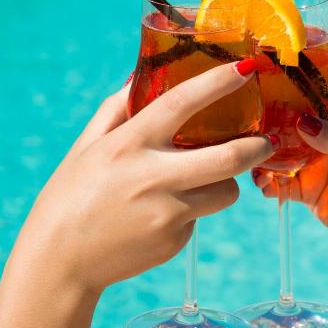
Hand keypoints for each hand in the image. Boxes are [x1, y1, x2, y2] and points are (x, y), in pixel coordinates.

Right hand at [13, 61, 274, 293]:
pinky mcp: (175, 240)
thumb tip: (139, 78)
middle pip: (229, 158)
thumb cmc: (70, 194)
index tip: (247, 67)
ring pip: (225, 192)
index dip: (218, 83)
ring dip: (225, 181)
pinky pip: (200, 217)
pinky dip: (191, 209)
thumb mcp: (87, 145)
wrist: (60, 260)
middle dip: (258, 147)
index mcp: (129, 145)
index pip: (182, 103)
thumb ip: (116, 109)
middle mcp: (154, 177)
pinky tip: (160, 214)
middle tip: (267, 140)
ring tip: (202, 179)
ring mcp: (168, 214)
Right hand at [253, 101, 327, 261]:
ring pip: (282, 154)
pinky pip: (280, 183)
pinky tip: (263, 185)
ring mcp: (316, 165)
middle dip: (272, 124)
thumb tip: (301, 121)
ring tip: (254, 162)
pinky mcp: (307, 191)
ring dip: (266, 157)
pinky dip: (269, 183)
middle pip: (294, 124)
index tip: (271, 78)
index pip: (321, 95)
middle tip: (249, 124)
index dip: (299, 85)